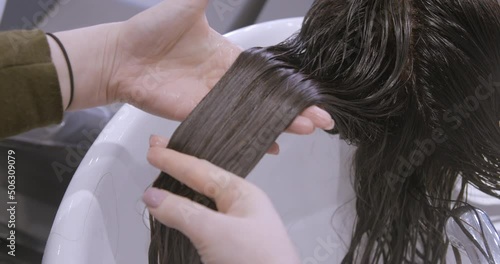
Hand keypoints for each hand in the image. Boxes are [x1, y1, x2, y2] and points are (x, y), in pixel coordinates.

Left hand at [50, 0, 332, 134]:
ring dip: (279, 124)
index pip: (267, 74)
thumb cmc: (151, 29)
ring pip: (253, 116)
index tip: (312, 92)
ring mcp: (213, 100)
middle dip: (295, 109)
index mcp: (229, 57)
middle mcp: (225, 82)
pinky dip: (248, 137)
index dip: (290, 84)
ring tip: (304, 130)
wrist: (122, 55)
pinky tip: (269, 146)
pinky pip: (228, 128)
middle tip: (320, 120)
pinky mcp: (198, 114)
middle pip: (267, 99)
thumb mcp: (188, 4)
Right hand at [143, 135, 299, 263]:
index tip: (154, 151)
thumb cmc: (262, 262)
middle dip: (177, 167)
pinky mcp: (226, 248)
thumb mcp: (216, 232)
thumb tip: (155, 197)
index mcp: (242, 194)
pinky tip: (174, 214)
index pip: (202, 169)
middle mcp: (238, 208)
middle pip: (202, 180)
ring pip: (200, 203)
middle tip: (156, 153)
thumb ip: (183, 212)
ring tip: (161, 181)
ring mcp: (232, 228)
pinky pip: (200, 223)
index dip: (175, 159)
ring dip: (178, 192)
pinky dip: (183, 216)